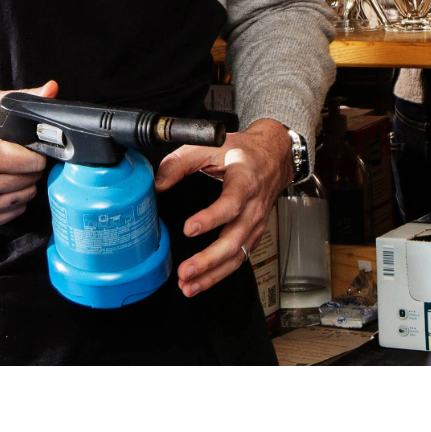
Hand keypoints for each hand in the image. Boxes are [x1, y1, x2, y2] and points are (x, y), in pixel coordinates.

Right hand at [0, 81, 58, 231]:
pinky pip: (11, 214)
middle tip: (13, 155)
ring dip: (20, 184)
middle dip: (27, 167)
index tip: (24, 145)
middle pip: (32, 181)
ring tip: (4, 169)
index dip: (34, 151)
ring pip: (24, 199)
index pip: (35, 163)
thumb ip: (18, 98)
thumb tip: (51, 90)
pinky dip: (9, 200)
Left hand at [154, 118, 292, 297]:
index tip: (189, 228)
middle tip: (185, 270)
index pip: (230, 204)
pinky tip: (199, 283)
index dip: (210, 218)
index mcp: (244, 181)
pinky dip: (218, 275)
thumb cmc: (241, 152)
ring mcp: (255, 225)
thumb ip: (180, 162)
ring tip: (188, 285)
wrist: (272, 157)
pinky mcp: (252, 236)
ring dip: (212, 274)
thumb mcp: (210, 145)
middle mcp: (253, 207)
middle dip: (209, 259)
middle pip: (234, 239)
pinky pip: (237, 259)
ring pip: (236, 256)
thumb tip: (158, 183)